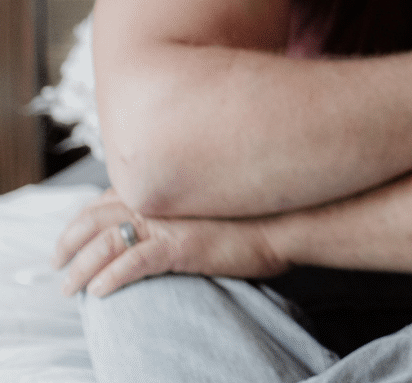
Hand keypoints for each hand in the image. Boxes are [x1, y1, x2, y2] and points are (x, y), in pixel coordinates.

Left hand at [54, 189, 286, 296]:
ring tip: (70, 287)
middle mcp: (159, 199)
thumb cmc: (259, 213)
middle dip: (68, 242)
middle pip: (93, 219)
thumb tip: (171, 216)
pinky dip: (109, 278)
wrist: (288, 221)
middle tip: (57, 262)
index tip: (74, 236)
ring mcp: (167, 223)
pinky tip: (100, 291)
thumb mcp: (212, 199)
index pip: (107, 198)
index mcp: (165, 186)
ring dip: (79, 269)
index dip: (83, 218)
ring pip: (104, 245)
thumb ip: (182, 203)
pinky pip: (130, 264)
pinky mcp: (179, 246)